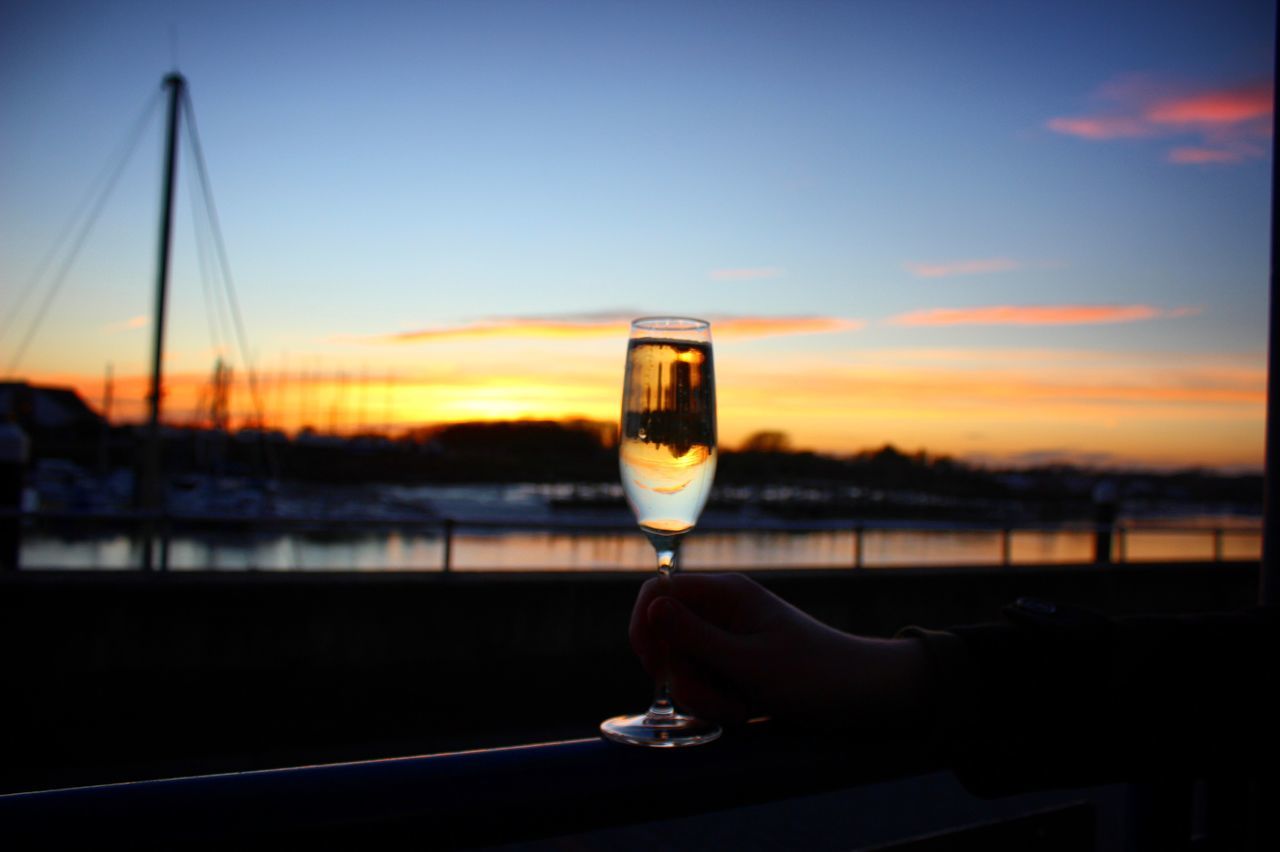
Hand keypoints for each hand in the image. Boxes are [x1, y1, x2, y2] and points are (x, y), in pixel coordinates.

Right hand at [630, 573, 931, 731]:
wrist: (863, 696)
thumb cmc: (812, 674)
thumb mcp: (748, 662)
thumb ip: (694, 636)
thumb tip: (652, 607)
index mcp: (726, 594)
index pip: (658, 593)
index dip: (645, 626)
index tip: (652, 665)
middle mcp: (721, 612)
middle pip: (666, 638)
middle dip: (682, 676)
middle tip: (717, 698)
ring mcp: (726, 640)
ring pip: (682, 667)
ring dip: (703, 696)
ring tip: (743, 707)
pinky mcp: (733, 667)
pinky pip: (702, 684)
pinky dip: (717, 703)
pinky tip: (748, 710)